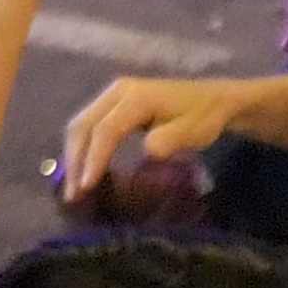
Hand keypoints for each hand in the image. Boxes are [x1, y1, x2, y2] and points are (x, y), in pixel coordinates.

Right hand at [55, 74, 253, 217]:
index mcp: (136, 97)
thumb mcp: (194, 131)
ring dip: (75, 156)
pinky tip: (84, 170)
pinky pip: (89, 126)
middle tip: (74, 195)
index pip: (105, 130)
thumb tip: (146, 152)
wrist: (214, 100)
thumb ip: (169, 140)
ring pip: (82, 125)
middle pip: (84, 125)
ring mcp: (114, 96)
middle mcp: (118, 92)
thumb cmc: (203, 117)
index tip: (87, 188)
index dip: (94, 159)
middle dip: (75, 161)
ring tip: (75, 188)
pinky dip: (82, 148)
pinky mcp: (114, 104)